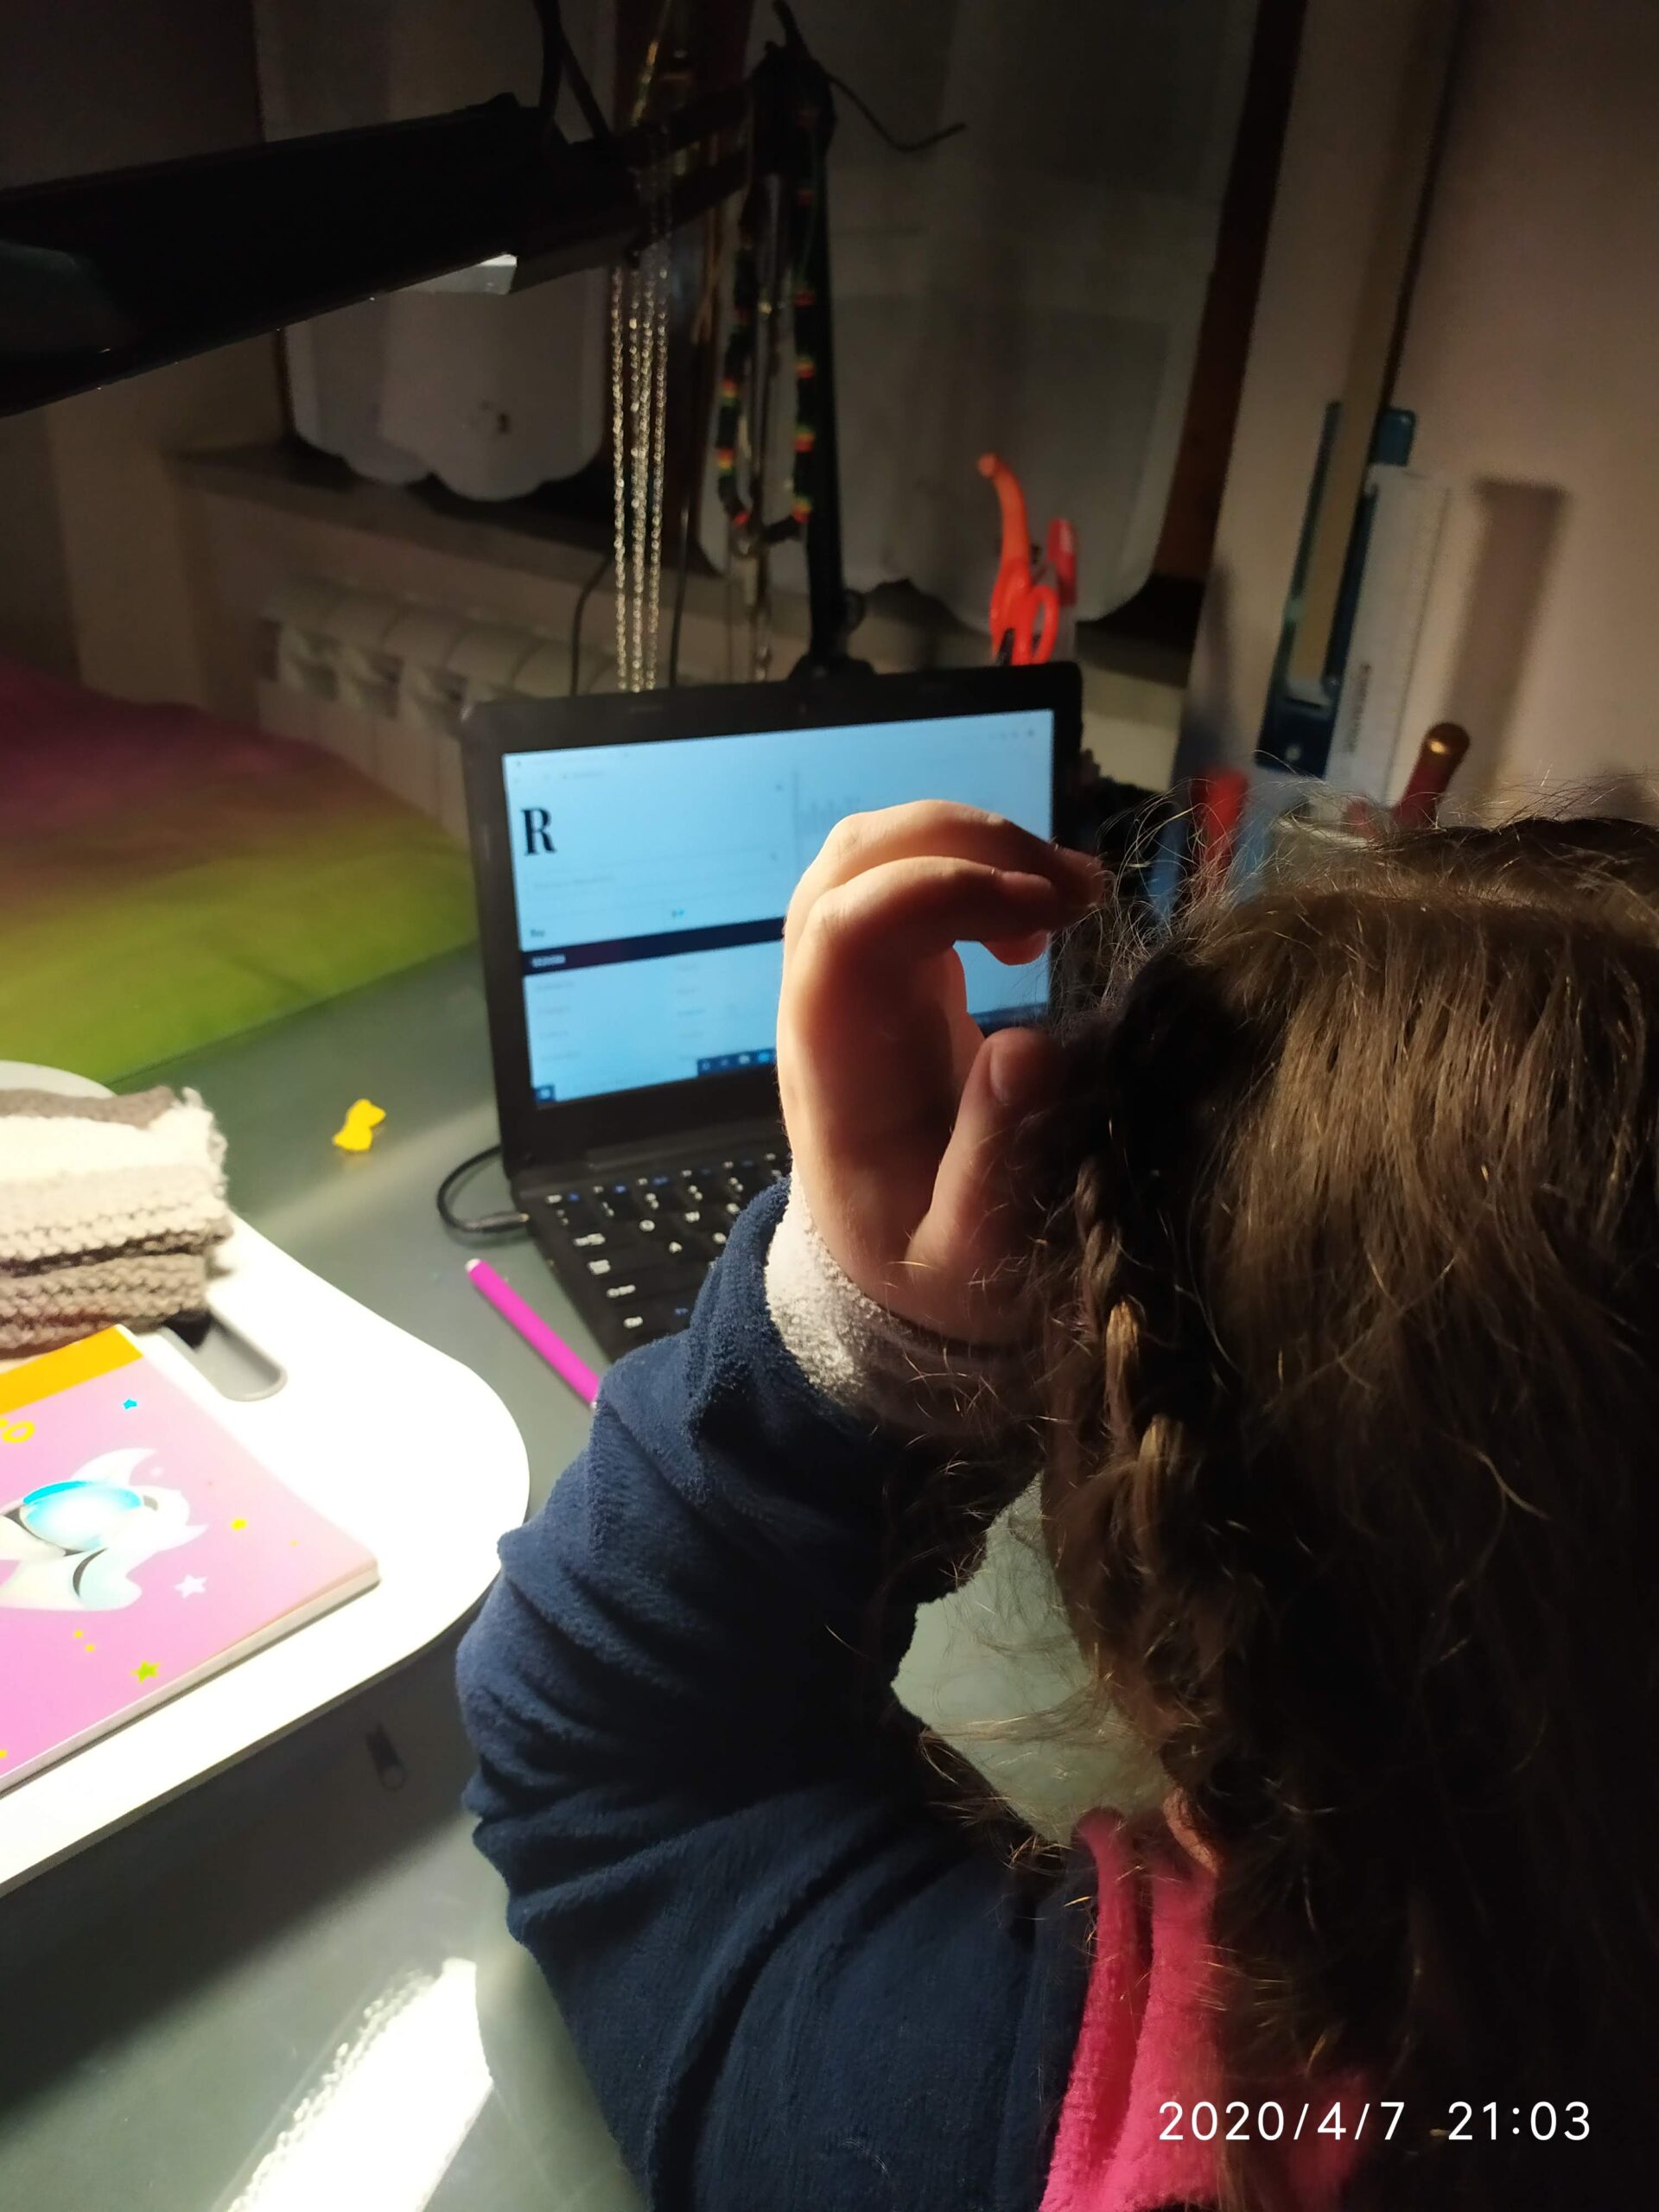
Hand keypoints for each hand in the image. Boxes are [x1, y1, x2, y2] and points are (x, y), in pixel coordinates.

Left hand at [776, 801, 1104, 1343]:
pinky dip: (979, 865)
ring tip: (1072, 898)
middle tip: (1076, 895)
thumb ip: (992, 1166)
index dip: (941, 892)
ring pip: (877, 850)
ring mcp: (852, 978)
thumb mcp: (970, 1253)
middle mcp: (827, 1004)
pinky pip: (907, 875)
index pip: (848, 928)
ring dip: (977, 842)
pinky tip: (1041, 922)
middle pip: (852, 860)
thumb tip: (1026, 1051)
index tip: (1047, 917)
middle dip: (968, 841)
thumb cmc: (929, 1266)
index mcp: (835, 1066)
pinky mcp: (887, 970)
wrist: (890, 1270)